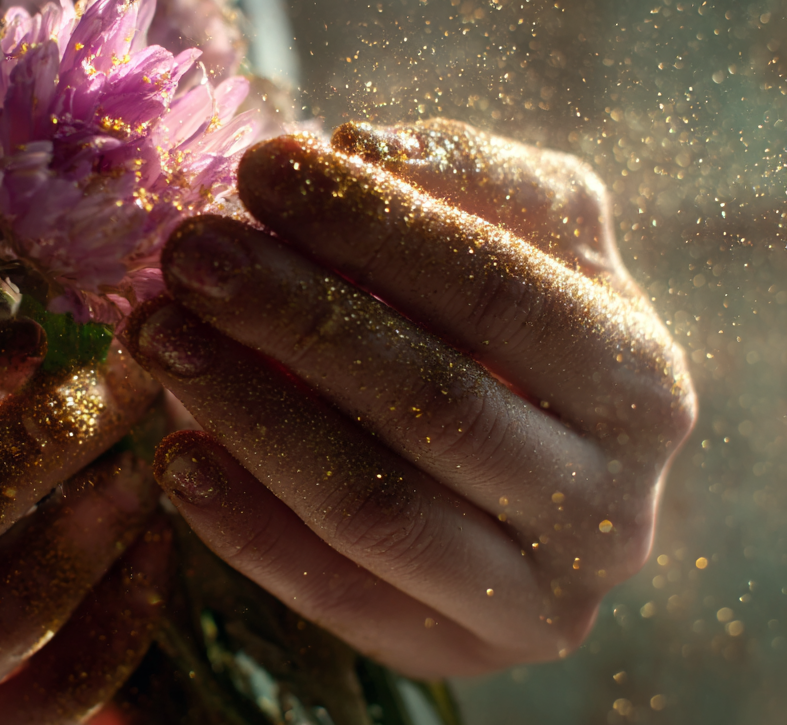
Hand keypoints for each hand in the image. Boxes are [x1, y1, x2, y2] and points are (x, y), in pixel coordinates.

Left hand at [120, 120, 695, 676]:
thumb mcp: (524, 231)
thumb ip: (467, 175)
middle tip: (188, 253)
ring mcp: (536, 593)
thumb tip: (364, 145)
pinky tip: (173, 456)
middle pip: (431, 399)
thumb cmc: (514, 324)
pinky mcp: (456, 650)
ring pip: (373, 505)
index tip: (262, 168)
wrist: (530, 479)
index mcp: (636, 378)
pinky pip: (335, 594)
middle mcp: (609, 500)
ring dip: (248, 412)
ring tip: (159, 332)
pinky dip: (246, 526)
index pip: (500, 290)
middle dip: (292, 314)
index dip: (374, 224)